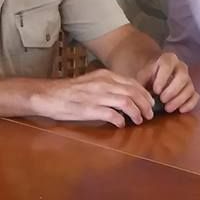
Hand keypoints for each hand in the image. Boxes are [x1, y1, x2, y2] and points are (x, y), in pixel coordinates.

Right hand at [32, 68, 154, 126]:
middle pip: (133, 93)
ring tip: (139, 120)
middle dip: (145, 105)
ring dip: (137, 113)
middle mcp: (104, 83)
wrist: (49, 95)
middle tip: (149, 115)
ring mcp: (97, 95)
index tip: (150, 103)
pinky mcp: (90, 109)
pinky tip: (121, 125)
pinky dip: (121, 120)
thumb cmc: (71, 91)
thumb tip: (127, 96)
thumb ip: (109, 86)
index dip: (144, 94)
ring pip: (127, 103)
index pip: (133, 83)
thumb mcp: (93, 82)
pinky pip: (113, 115)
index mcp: (105, 75)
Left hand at [136, 52, 199, 113]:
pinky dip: (190, 104)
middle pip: (182, 76)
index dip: (162, 78)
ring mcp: (188, 78)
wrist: (155, 78)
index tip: (155, 90)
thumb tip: (139, 96)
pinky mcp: (192, 90)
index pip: (167, 65)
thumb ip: (140, 83)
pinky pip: (196, 96)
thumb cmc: (148, 77)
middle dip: (172, 90)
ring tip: (168, 108)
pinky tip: (180, 110)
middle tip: (162, 100)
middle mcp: (181, 66)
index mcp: (168, 59)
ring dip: (179, 99)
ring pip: (189, 87)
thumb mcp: (142, 76)